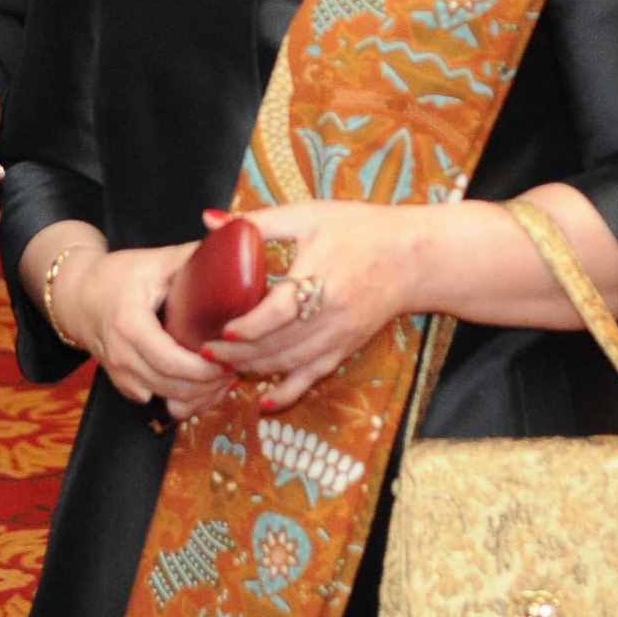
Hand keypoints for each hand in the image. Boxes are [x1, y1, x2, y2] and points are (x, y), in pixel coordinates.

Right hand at [56, 242, 231, 418]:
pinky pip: (156, 401)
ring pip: (167, 399)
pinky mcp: (122, 383)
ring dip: (199, 395)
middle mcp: (122, 355)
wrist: (77, 296)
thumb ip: (191, 256)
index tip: (231, 358)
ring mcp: (120, 372)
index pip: (172, 361)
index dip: (205, 368)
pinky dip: (181, 399)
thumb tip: (230, 243)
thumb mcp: (153, 261)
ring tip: (223, 377)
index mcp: (130, 324)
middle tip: (235, 368)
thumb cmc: (116, 276)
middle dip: (209, 384)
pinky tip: (200, 384)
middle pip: (173, 386)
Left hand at [201, 201, 420, 413]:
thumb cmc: (359, 230)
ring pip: (292, 364)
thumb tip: (209, 221)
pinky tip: (265, 402)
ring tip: (222, 368)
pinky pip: (314, 376)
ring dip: (255, 370)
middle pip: (281, 344)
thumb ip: (259, 220)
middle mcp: (332, 314)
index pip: (281, 311)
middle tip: (204, 352)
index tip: (221, 330)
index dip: (250, 326)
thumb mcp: (309, 215)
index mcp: (322, 276)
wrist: (413, 257)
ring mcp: (341, 335)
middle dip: (240, 354)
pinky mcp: (346, 347)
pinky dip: (289, 391)